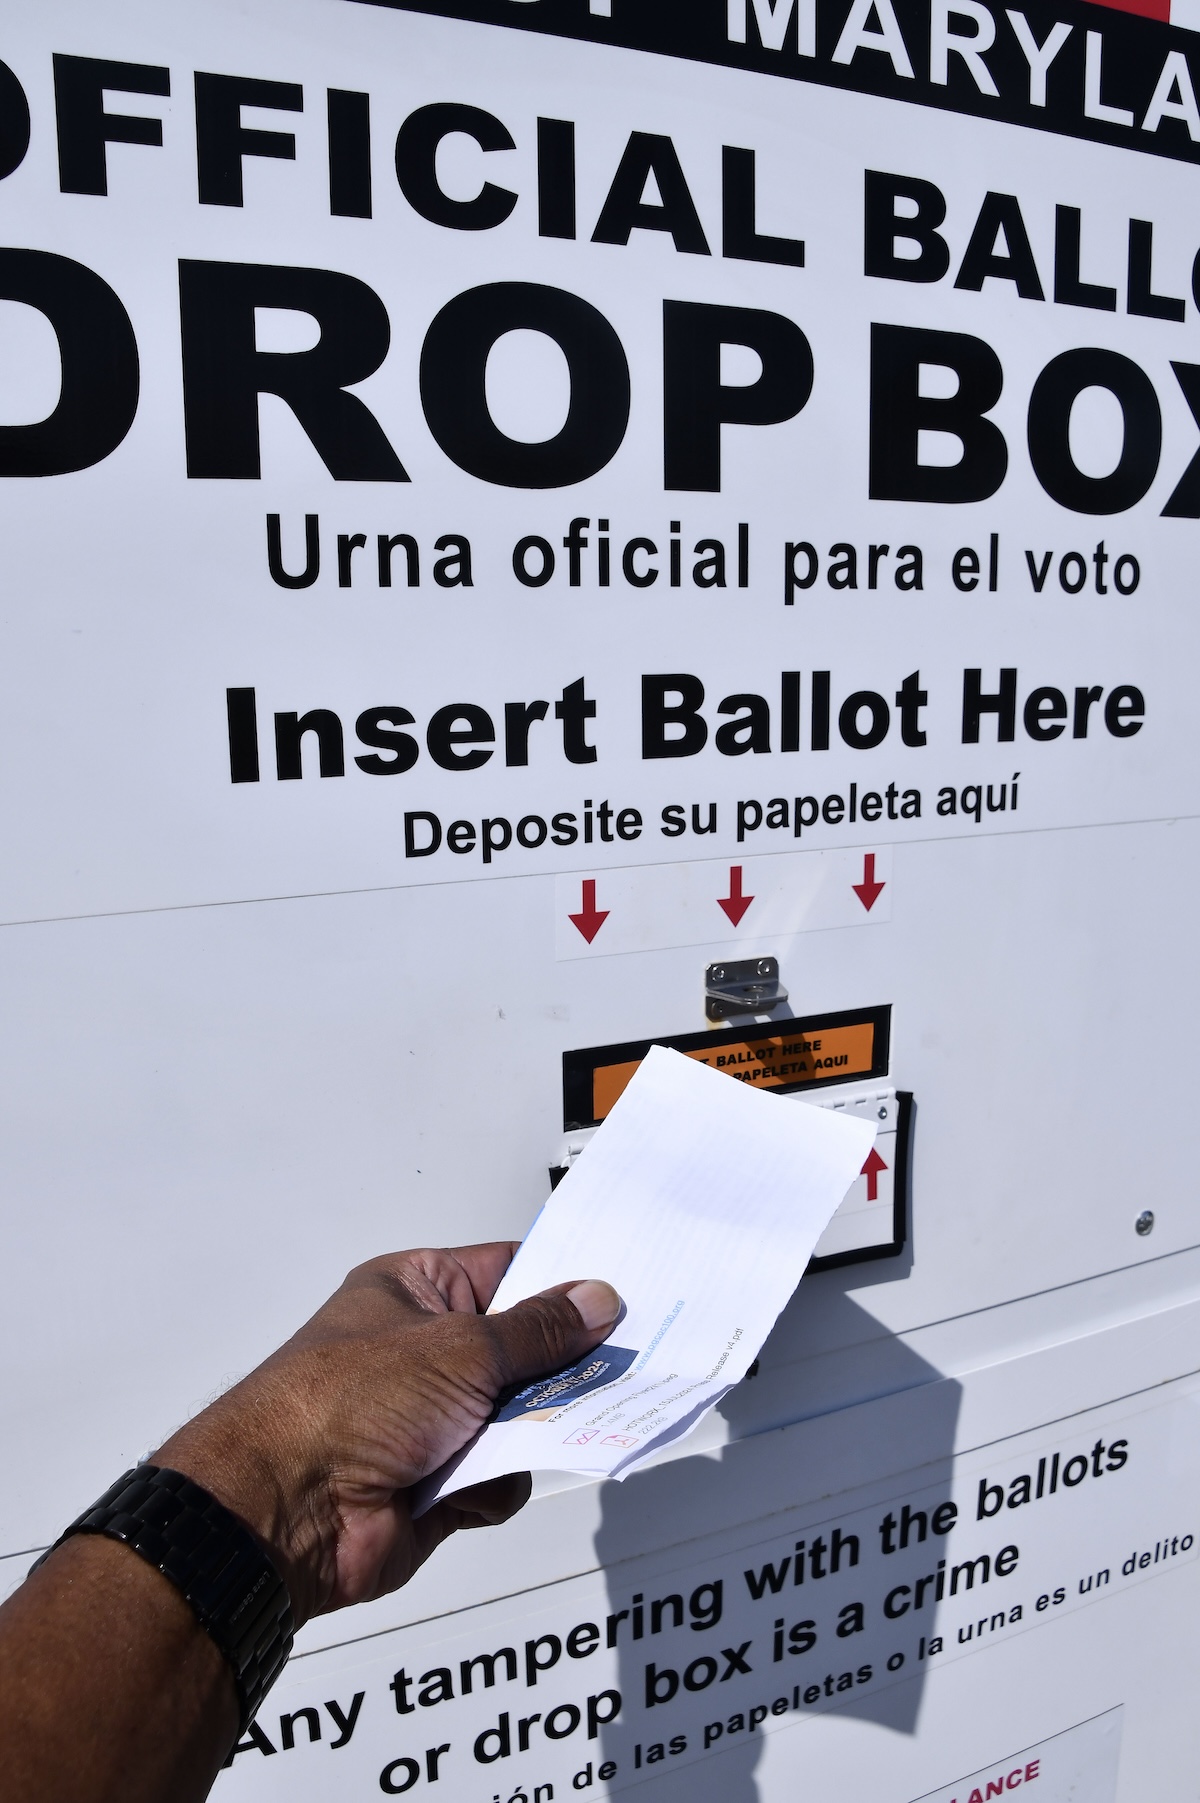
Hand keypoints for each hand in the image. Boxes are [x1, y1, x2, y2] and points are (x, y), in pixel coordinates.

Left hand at [153, 1244, 620, 1627]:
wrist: (283, 1514)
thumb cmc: (342, 1404)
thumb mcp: (460, 1347)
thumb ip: (538, 1330)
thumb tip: (594, 1301)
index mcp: (416, 1291)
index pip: (508, 1270)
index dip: (563, 1284)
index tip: (619, 1296)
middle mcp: (423, 1350)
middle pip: (524, 1349)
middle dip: (559, 1366)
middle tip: (609, 1368)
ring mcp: (430, 1419)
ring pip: (522, 1416)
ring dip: (526, 1429)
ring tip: (519, 1431)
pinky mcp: (437, 1482)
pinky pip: (503, 1474)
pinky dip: (496, 1481)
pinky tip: (470, 1483)